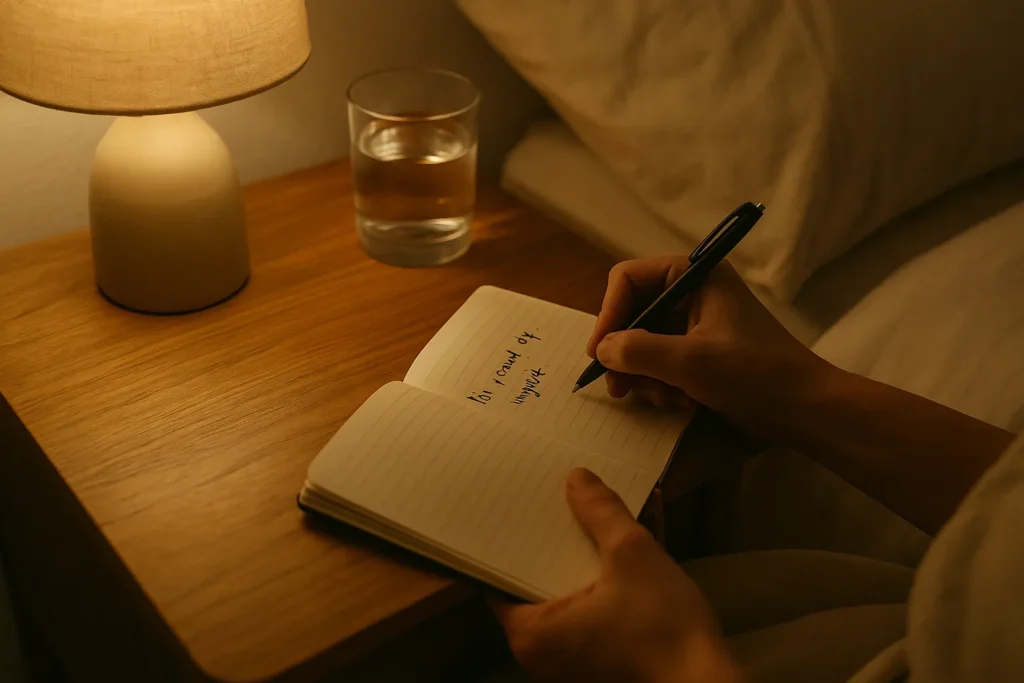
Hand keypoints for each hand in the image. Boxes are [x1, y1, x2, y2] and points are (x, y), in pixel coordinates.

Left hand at [492, 469, 743, 682]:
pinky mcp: (595, 662)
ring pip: (559, 596)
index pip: (498, 576)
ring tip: (582, 518)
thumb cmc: (663, 627)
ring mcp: (567, 661)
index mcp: (530, 633)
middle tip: (552, 499)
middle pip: (530, 582)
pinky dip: (591, 584)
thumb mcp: (633, 555)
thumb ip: (601, 513)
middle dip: (546, 542)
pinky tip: (609, 552)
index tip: (518, 503)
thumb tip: (576, 478)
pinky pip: (580, 612)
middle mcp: (539, 653)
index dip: (510, 537)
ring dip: (573, 560)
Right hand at [586, 258, 830, 441]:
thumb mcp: (692, 362)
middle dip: (626, 353)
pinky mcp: (697, 353)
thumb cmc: (754, 375)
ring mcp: (694, 324)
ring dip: (644, 375)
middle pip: (632, 313)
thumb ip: (640, 350)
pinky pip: (659, 362)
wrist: (803, 410)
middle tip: (619, 388)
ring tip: (664, 399)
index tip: (599, 352)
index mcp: (696, 275)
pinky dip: (660, 384)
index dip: (608, 313)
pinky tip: (680, 403)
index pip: (629, 279)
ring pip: (641, 343)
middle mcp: (692, 293)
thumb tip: (602, 350)